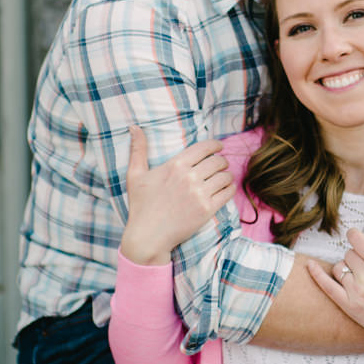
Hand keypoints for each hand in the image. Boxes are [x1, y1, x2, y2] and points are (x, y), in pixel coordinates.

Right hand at [119, 126, 233, 265]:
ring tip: (224, 177)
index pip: (204, 148)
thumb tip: (134, 127)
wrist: (148, 236)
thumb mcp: (135, 175)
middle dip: (221, 161)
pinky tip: (226, 188)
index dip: (215, 145)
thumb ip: (138, 149)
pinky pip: (227, 193)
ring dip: (227, 175)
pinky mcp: (207, 210)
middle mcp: (189, 177)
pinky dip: (230, 188)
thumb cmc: (141, 206)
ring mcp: (200, 194)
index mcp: (175, 165)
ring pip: (224, 176)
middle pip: (217, 161)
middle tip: (221, 164)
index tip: (219, 146)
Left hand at [307, 226, 363, 336]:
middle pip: (348, 254)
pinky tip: (309, 265)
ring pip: (339, 268)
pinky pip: (327, 286)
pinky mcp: (349, 306)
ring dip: (346, 268)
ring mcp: (356, 291)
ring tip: (361, 278)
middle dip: (357, 256)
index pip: (356, 239)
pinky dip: (316, 274)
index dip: (355, 236)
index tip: (357, 239)